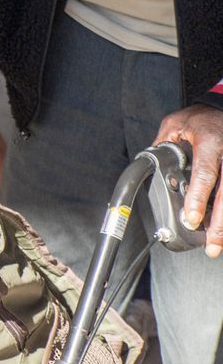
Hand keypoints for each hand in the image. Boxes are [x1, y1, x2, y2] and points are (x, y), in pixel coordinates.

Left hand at [153, 105, 222, 256]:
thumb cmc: (201, 118)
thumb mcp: (175, 123)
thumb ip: (162, 143)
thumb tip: (149, 162)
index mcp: (210, 144)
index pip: (205, 175)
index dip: (199, 198)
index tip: (192, 218)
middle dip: (219, 224)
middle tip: (211, 245)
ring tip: (217, 245)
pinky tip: (221, 229)